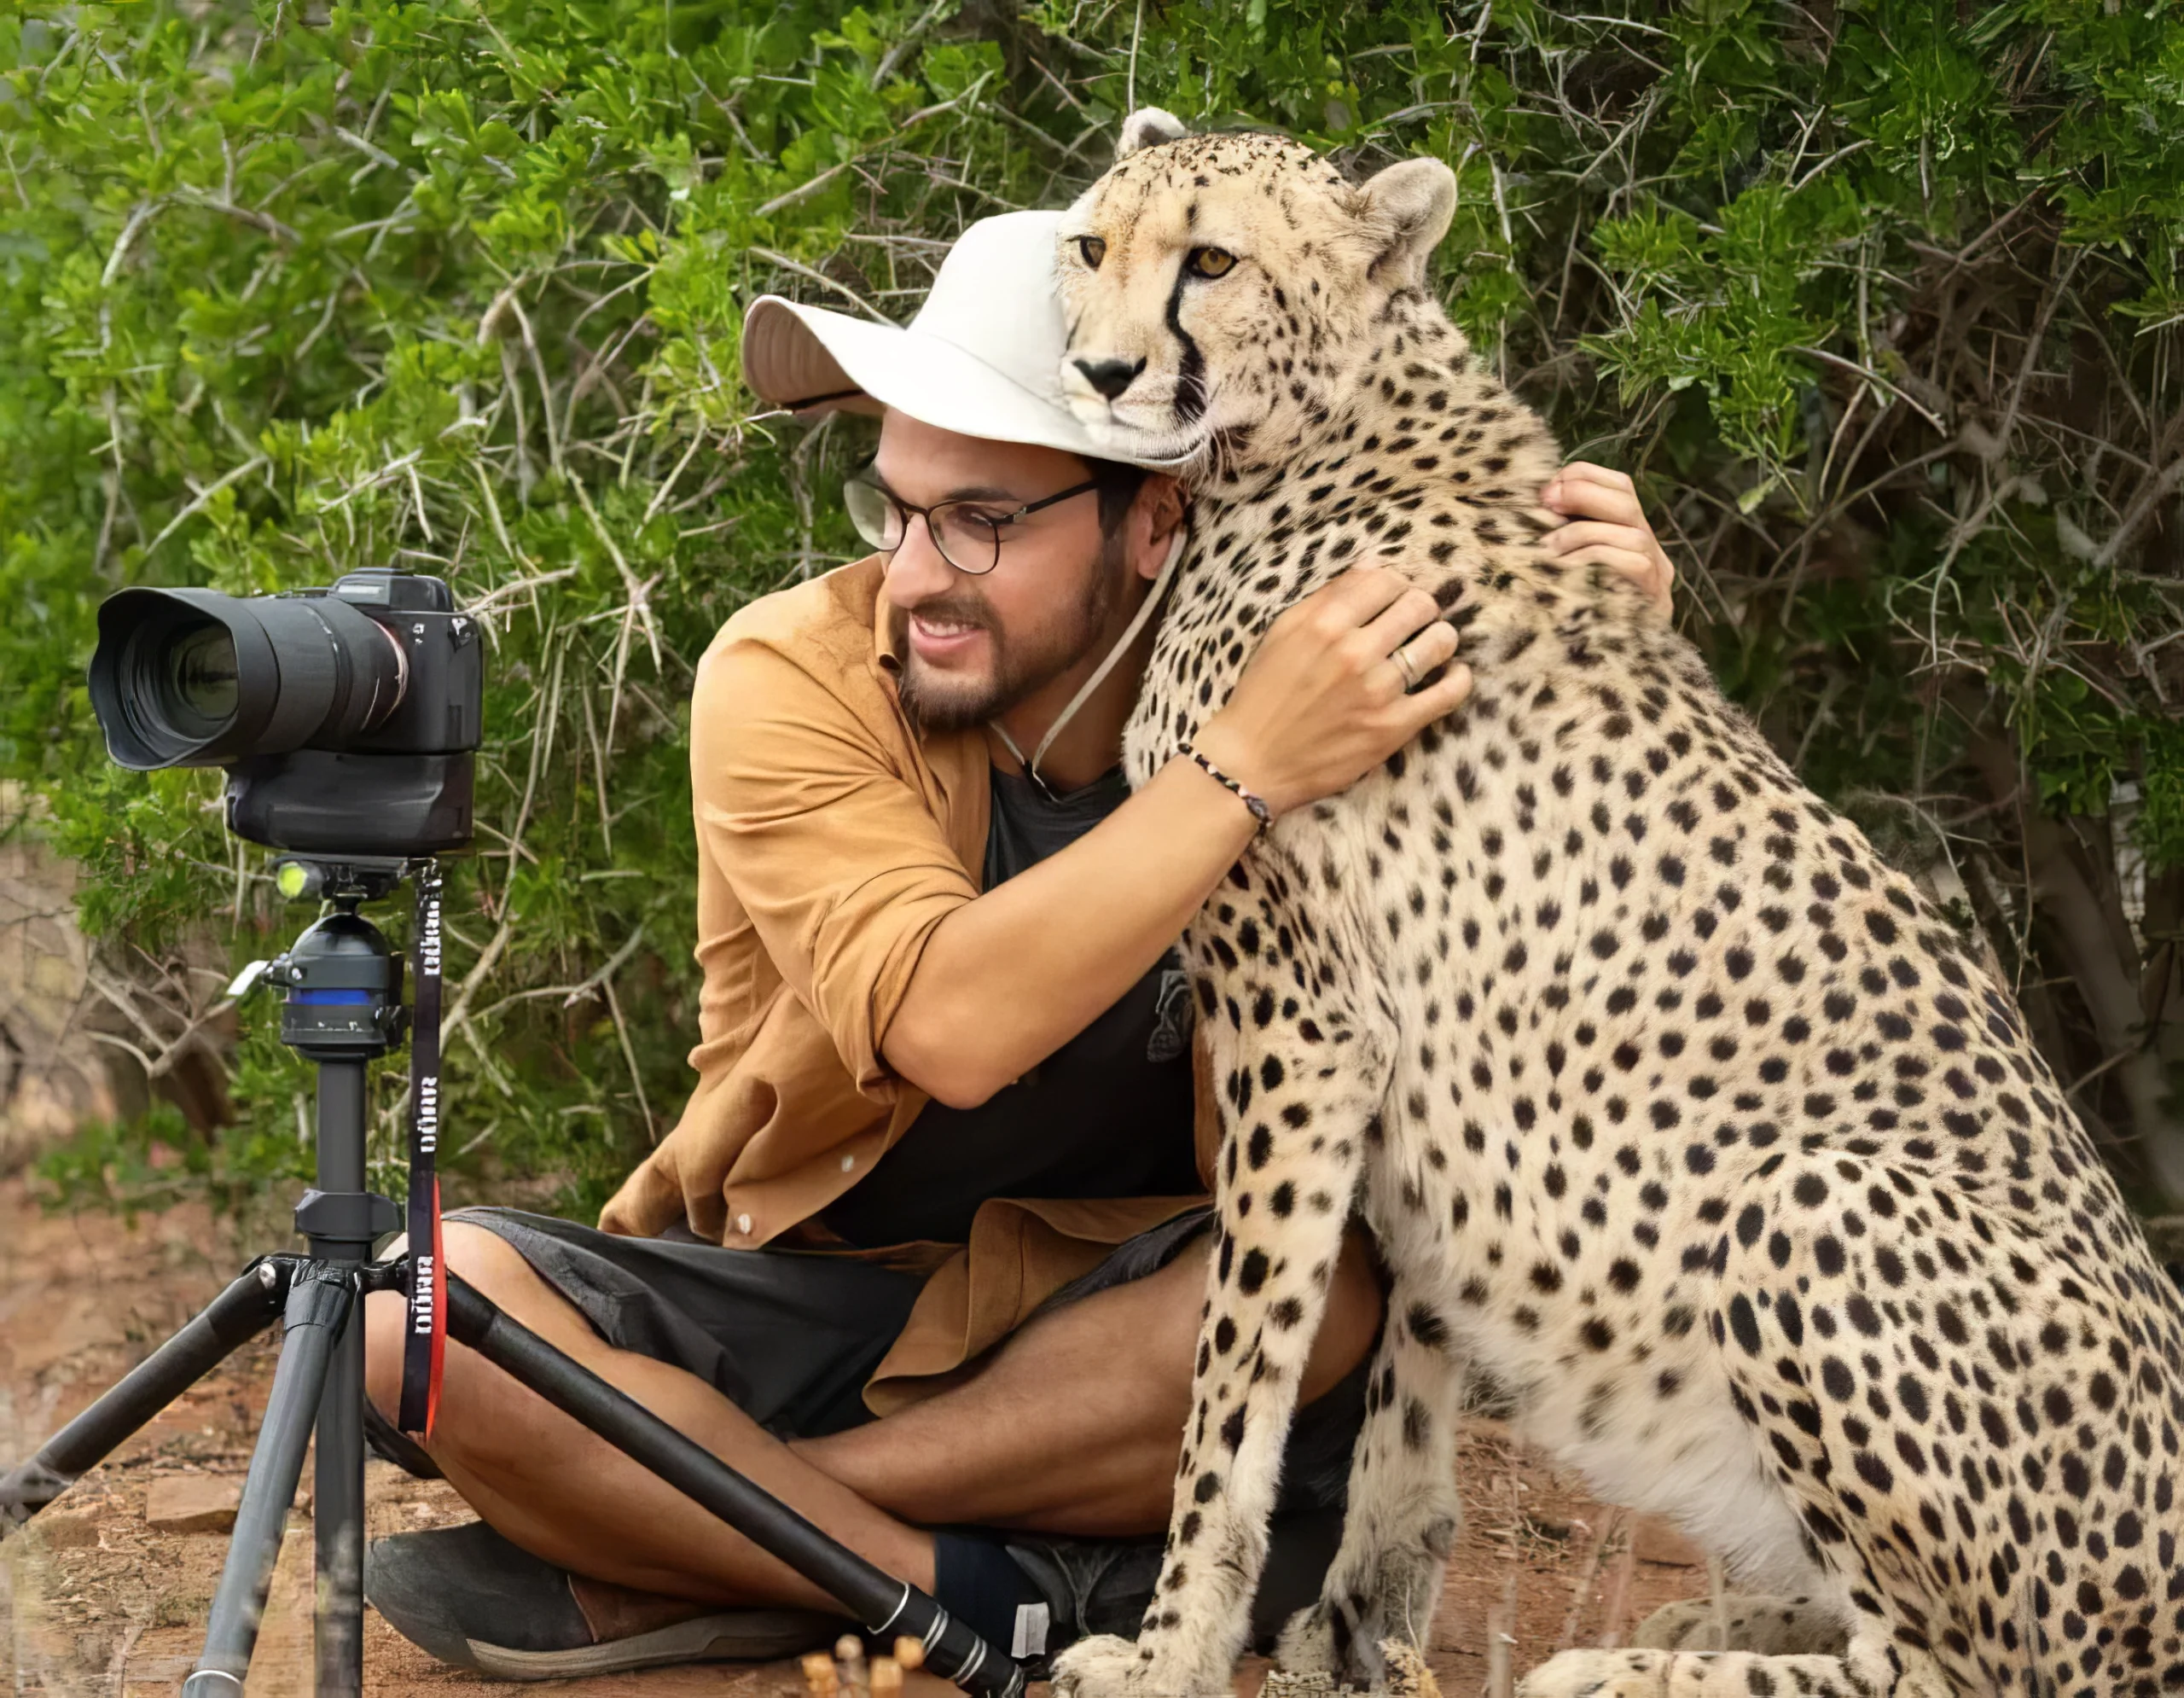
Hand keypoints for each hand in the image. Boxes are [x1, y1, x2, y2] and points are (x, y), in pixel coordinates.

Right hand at [1190, 567, 1471, 818]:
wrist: (1253, 762)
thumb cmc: (1263, 696)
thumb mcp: (1282, 634)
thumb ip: (1326, 598)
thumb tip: (1372, 566)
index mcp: (1324, 623)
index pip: (1385, 580)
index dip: (1396, 584)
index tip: (1396, 597)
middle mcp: (1353, 652)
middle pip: (1418, 605)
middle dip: (1422, 608)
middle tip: (1416, 620)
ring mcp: (1377, 690)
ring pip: (1439, 642)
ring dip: (1441, 638)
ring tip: (1433, 645)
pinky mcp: (1393, 726)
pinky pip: (1449, 692)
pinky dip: (1458, 678)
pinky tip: (1453, 674)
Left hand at [1541, 463, 1674, 608]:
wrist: (1608, 677)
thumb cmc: (1575, 619)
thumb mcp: (1568, 569)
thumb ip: (1564, 538)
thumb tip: (1534, 504)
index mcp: (1631, 534)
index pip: (1621, 486)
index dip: (1584, 478)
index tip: (1545, 490)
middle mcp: (1651, 551)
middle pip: (1627, 500)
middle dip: (1581, 495)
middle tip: (1545, 505)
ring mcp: (1658, 577)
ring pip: (1630, 533)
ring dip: (1582, 534)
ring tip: (1548, 551)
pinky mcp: (1655, 601)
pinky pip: (1634, 564)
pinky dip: (1596, 559)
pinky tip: (1566, 572)